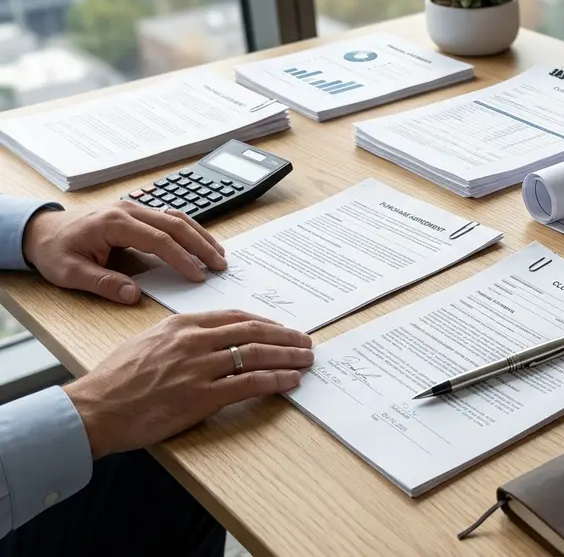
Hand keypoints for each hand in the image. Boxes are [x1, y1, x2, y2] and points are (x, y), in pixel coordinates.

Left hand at [22, 201, 226, 303]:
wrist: (40, 230)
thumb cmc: (54, 251)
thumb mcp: (70, 273)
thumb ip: (103, 283)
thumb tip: (134, 295)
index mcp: (113, 222)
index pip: (158, 239)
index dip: (181, 258)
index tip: (198, 276)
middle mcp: (128, 210)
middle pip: (175, 224)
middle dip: (201, 245)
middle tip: (220, 265)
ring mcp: (134, 208)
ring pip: (177, 217)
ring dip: (200, 236)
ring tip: (219, 254)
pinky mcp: (137, 213)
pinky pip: (170, 218)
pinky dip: (189, 230)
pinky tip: (201, 242)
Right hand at [63, 310, 313, 458]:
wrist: (95, 408)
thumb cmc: (116, 379)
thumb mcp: (148, 341)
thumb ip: (181, 336)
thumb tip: (210, 338)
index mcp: (182, 325)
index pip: (235, 317)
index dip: (265, 322)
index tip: (281, 328)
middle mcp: (194, 341)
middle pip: (253, 332)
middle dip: (285, 336)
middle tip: (305, 341)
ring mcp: (199, 368)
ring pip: (256, 355)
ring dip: (287, 356)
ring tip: (305, 359)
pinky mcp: (201, 397)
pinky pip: (249, 384)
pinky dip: (275, 380)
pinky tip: (289, 380)